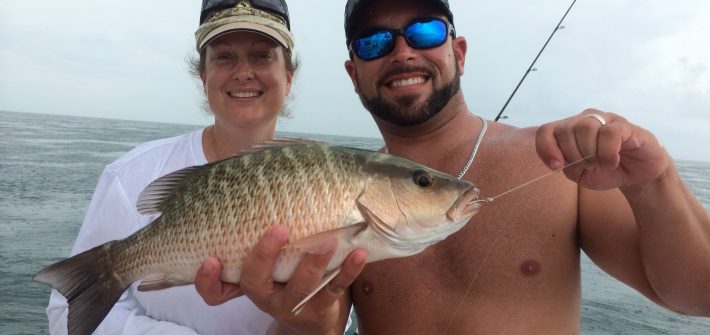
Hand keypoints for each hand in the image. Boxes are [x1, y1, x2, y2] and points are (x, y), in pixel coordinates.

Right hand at [195, 224, 366, 334]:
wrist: (316, 311)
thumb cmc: (283, 265)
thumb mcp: (265, 251)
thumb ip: (253, 217)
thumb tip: (252, 159)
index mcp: (244, 278)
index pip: (216, 287)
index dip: (207, 278)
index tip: (210, 258)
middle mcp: (265, 292)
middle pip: (254, 282)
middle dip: (263, 255)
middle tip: (277, 228)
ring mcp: (295, 301)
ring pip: (298, 288)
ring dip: (312, 261)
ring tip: (327, 239)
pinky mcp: (324, 302)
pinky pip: (336, 288)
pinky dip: (348, 270)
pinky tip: (358, 253)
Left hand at [536, 108, 669, 189]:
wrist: (637, 175)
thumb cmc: (605, 171)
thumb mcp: (579, 174)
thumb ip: (565, 165)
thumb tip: (559, 159)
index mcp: (570, 130)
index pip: (546, 131)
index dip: (546, 148)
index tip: (557, 166)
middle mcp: (585, 119)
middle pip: (564, 130)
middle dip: (572, 155)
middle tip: (588, 166)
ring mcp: (606, 119)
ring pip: (585, 128)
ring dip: (590, 153)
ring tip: (601, 163)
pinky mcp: (626, 126)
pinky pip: (608, 133)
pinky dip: (607, 153)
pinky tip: (613, 161)